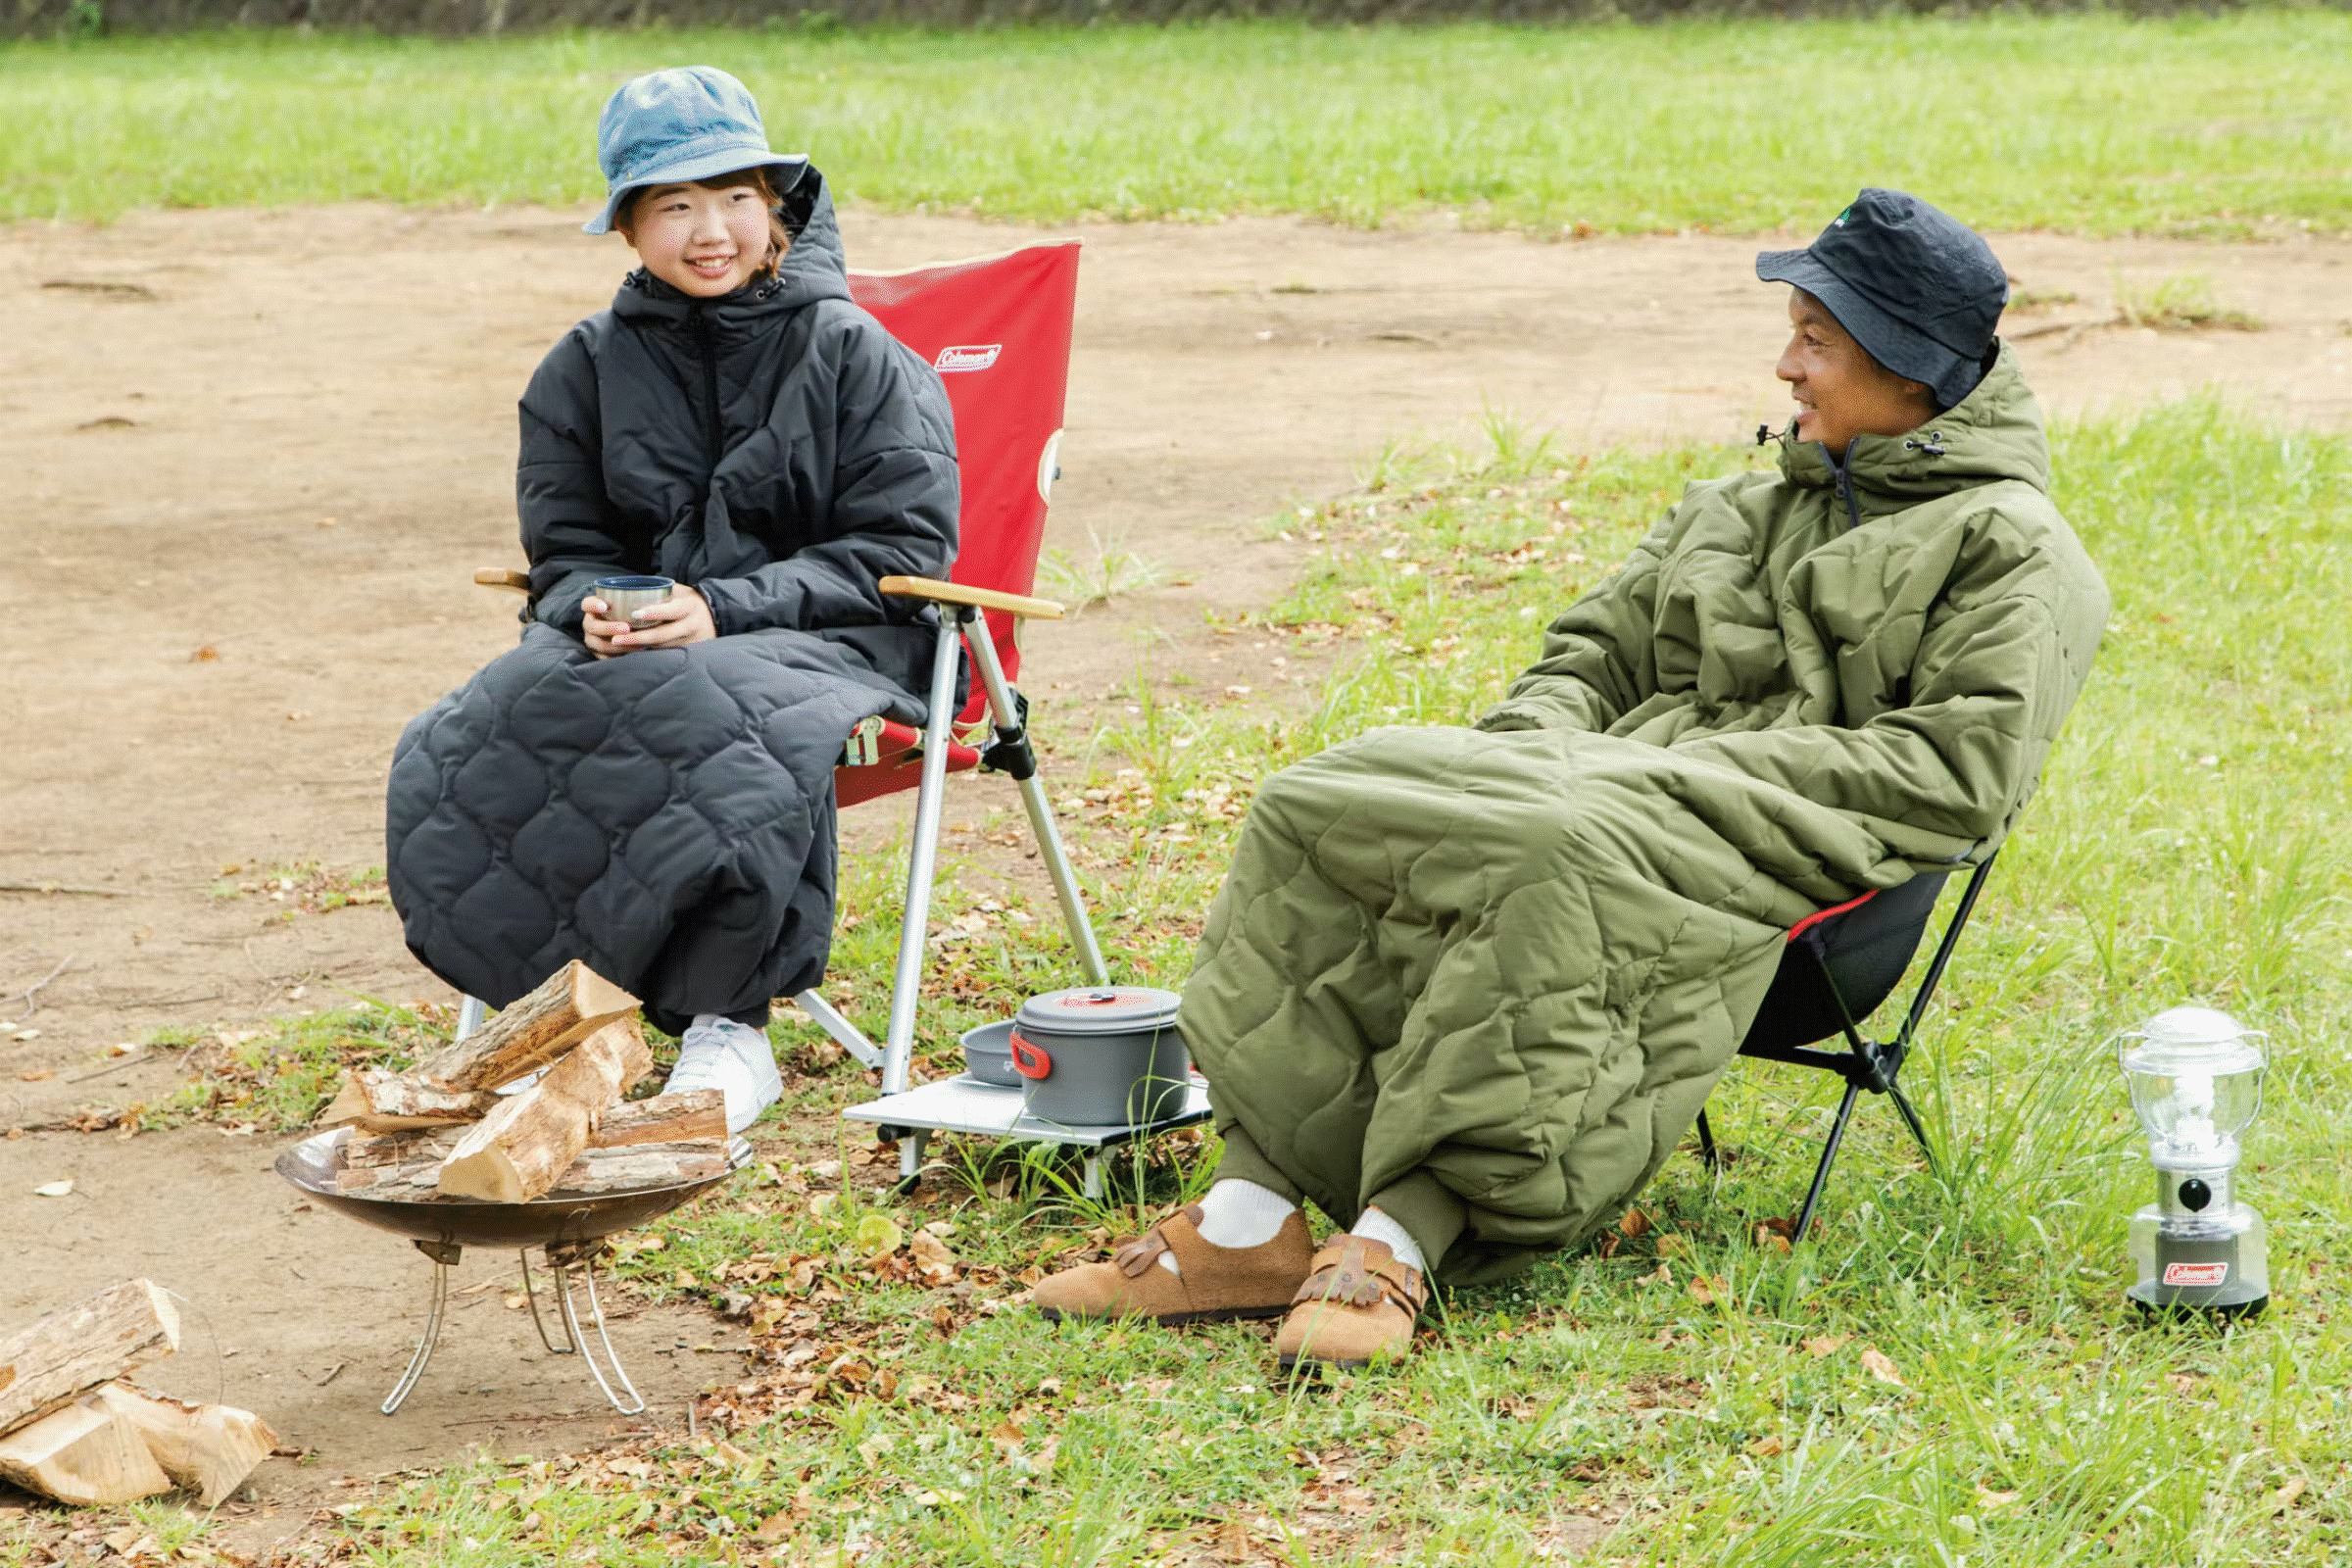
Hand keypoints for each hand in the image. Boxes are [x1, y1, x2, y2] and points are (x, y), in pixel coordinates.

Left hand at [584, 586, 715, 657]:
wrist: (718, 617)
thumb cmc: (691, 601)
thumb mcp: (681, 591)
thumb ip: (661, 592)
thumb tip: (631, 588)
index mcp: (689, 607)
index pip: (671, 611)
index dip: (653, 613)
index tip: (634, 614)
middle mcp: (691, 626)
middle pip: (662, 635)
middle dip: (637, 638)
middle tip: (616, 639)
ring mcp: (690, 641)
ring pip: (661, 647)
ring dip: (638, 647)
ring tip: (617, 646)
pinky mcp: (687, 652)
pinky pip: (664, 653)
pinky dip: (646, 652)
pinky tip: (630, 651)